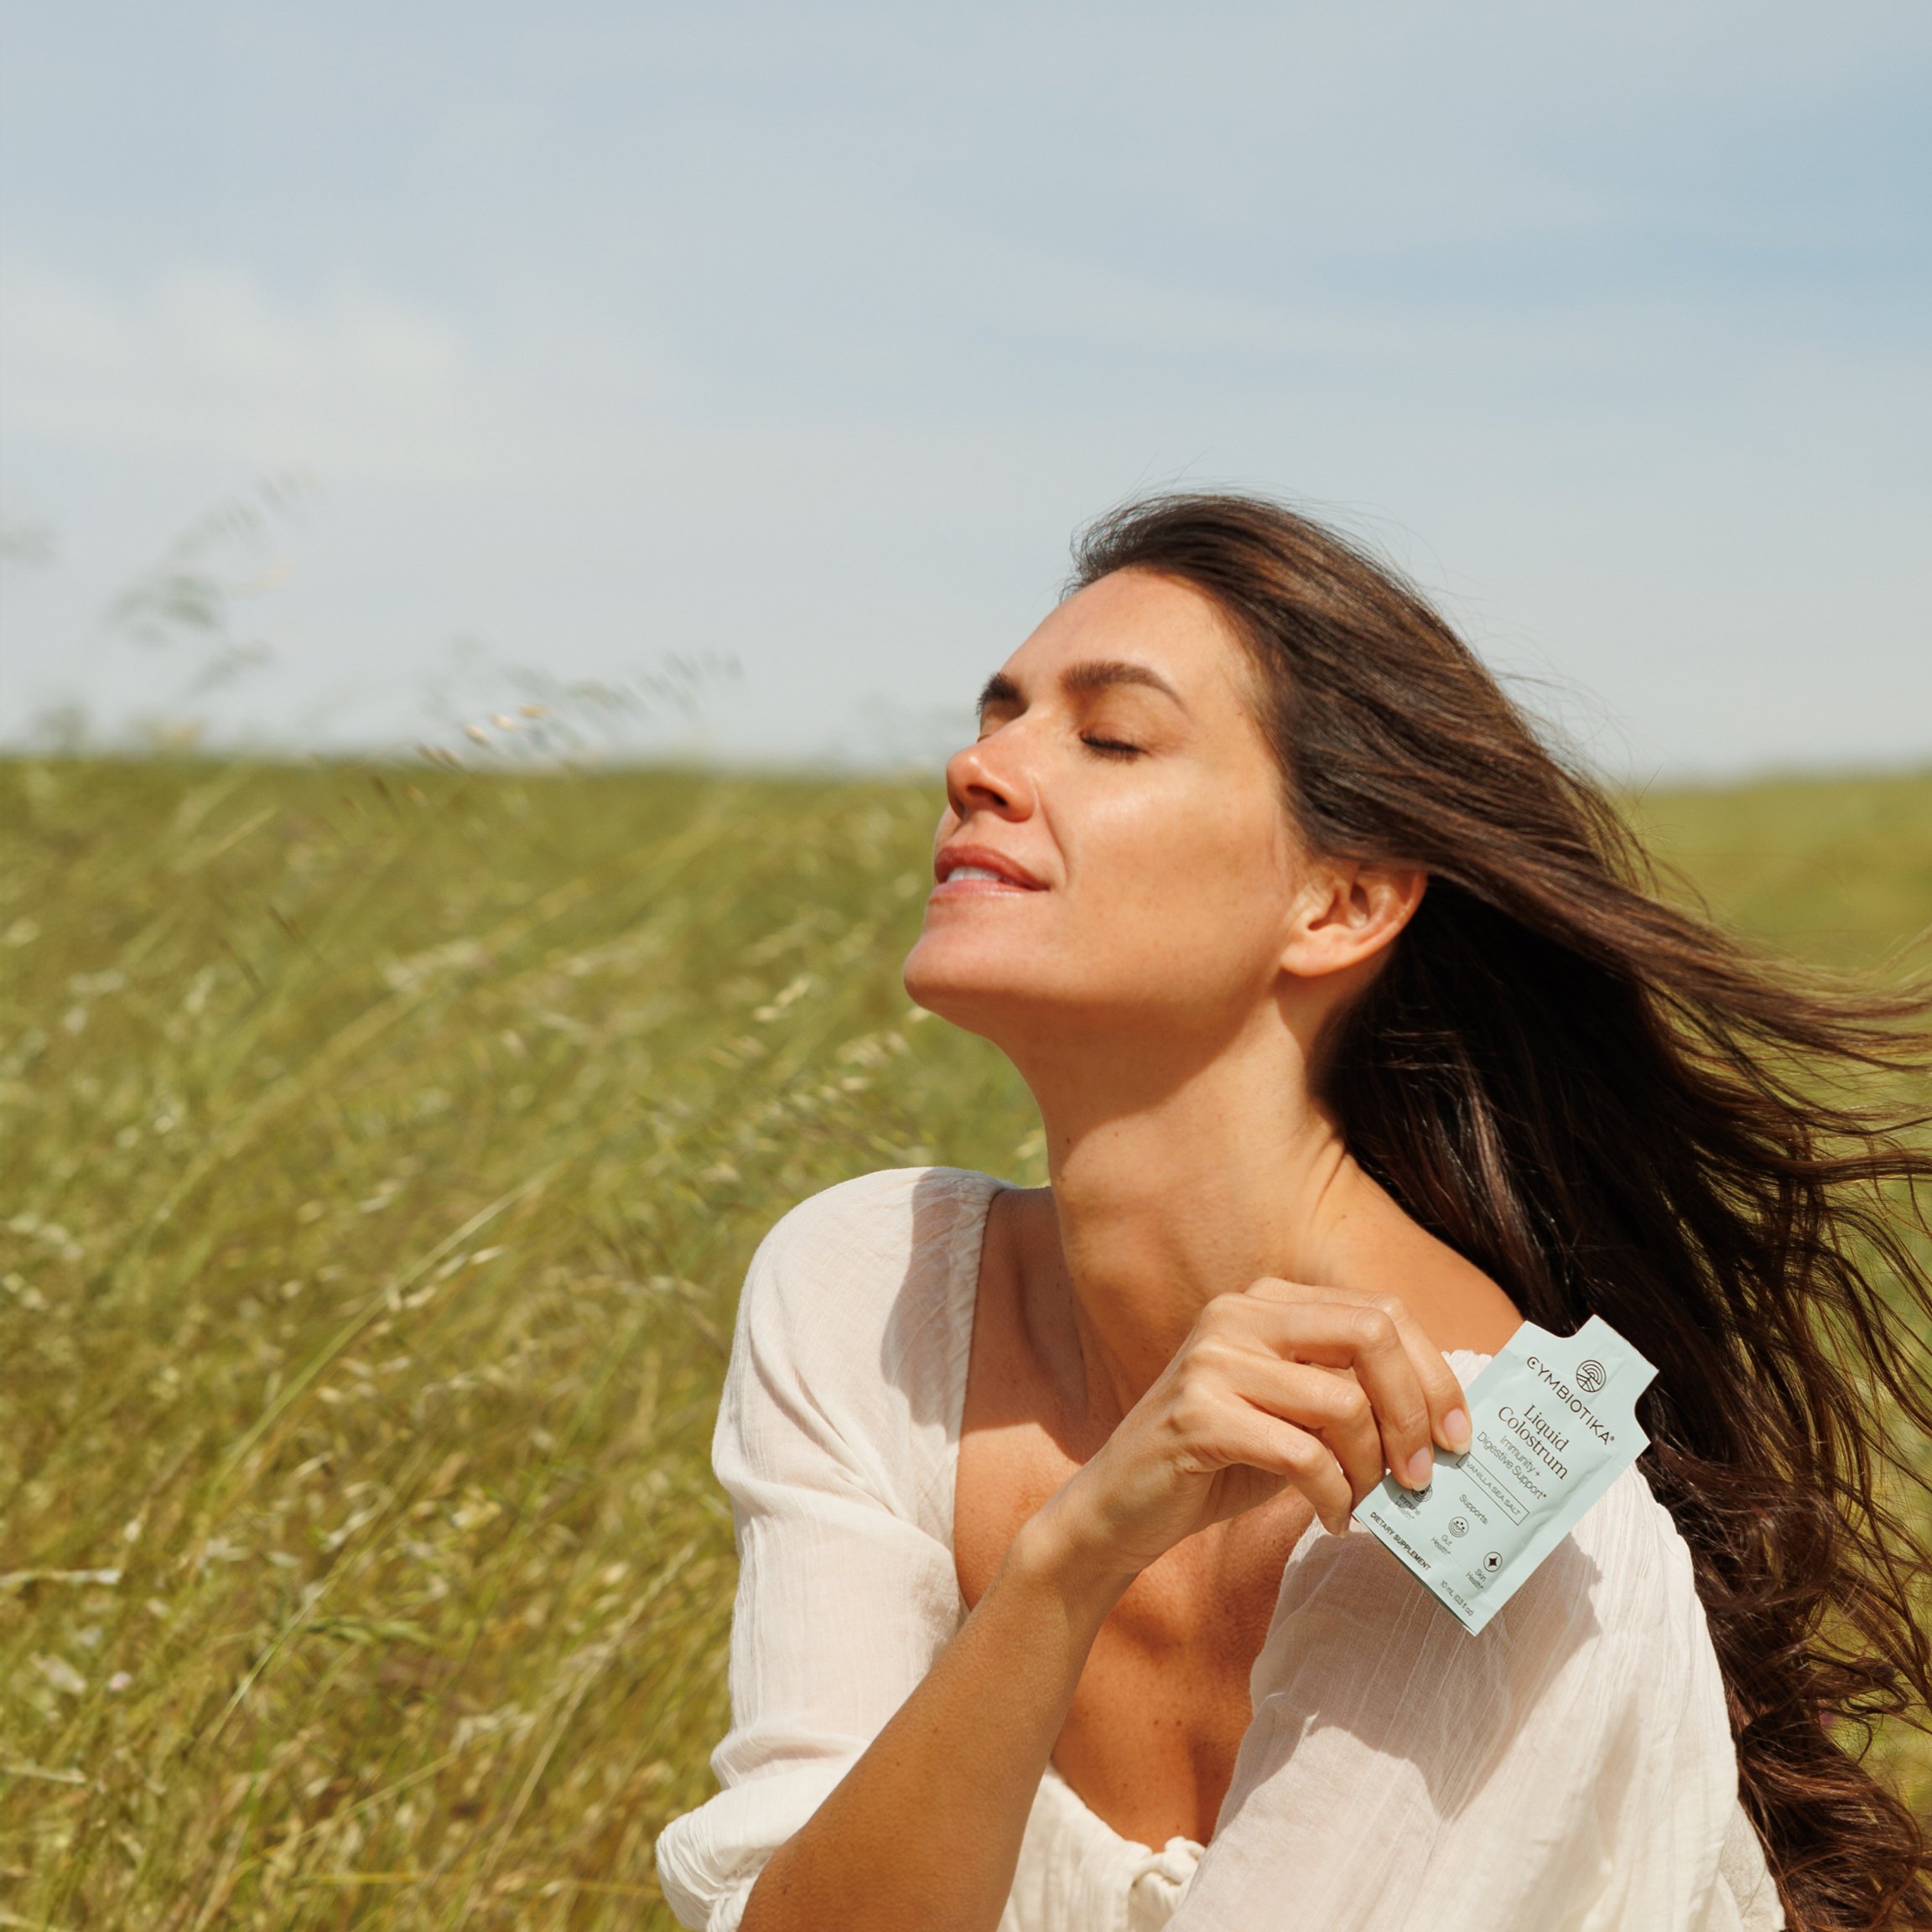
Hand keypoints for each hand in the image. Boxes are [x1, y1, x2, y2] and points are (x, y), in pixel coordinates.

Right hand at [1031, 1279, 1473, 1585]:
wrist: (1120, 1507)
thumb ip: (1350, 1397)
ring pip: (1344, 1402)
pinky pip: (1302, 1454)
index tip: (1457, 1436)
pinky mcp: (1197, 1415)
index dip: (1433, 1374)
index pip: (1380, 1311)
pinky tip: (1332, 1519)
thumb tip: (1442, 1418)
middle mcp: (1238, 1314)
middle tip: (1423, 1474)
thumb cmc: (1219, 1462)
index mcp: (1267, 1301)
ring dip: (1372, 1468)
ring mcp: (1213, 1360)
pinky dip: (1334, 1496)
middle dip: (1415, 1410)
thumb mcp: (1293, 1416)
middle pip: (1372, 1334)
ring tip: (1365, 1502)